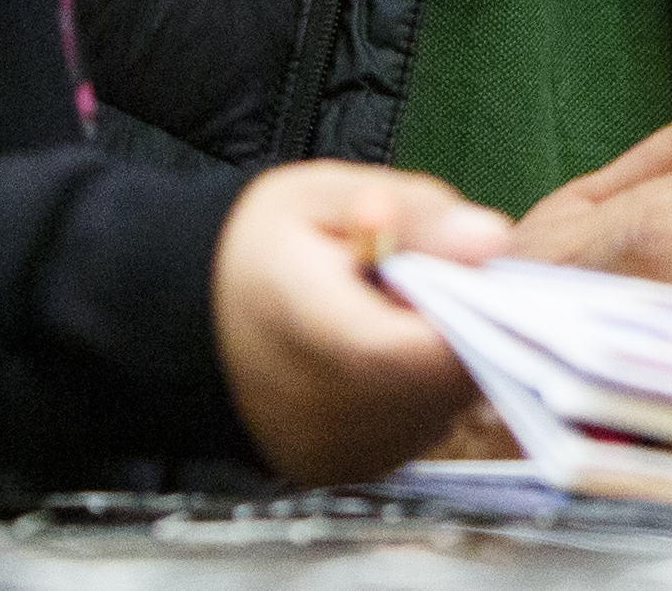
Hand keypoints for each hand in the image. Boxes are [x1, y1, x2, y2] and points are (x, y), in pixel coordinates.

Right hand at [214, 162, 510, 484]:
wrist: (181, 317)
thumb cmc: (258, 248)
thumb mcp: (327, 198)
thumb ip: (414, 214)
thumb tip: (489, 241)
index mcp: (317, 334)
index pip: (429, 352)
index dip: (471, 311)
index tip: (465, 273)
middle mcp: (323, 414)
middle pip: (445, 387)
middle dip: (461, 332)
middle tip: (423, 287)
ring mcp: (329, 454)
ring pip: (437, 414)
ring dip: (439, 366)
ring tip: (391, 319)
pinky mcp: (334, 473)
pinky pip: (410, 436)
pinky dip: (414, 396)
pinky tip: (380, 358)